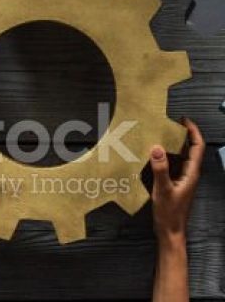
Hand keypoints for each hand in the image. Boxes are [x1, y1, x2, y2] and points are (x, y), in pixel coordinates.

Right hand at [150, 118, 204, 243]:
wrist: (170, 233)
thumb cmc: (169, 213)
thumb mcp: (163, 190)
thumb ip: (160, 169)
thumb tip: (157, 147)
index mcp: (191, 173)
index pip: (197, 147)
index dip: (193, 131)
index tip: (183, 119)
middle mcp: (189, 173)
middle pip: (190, 148)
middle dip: (182, 134)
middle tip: (167, 123)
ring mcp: (183, 178)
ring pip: (181, 156)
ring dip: (173, 144)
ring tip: (158, 134)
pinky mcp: (175, 182)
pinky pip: (173, 163)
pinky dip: (166, 155)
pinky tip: (153, 153)